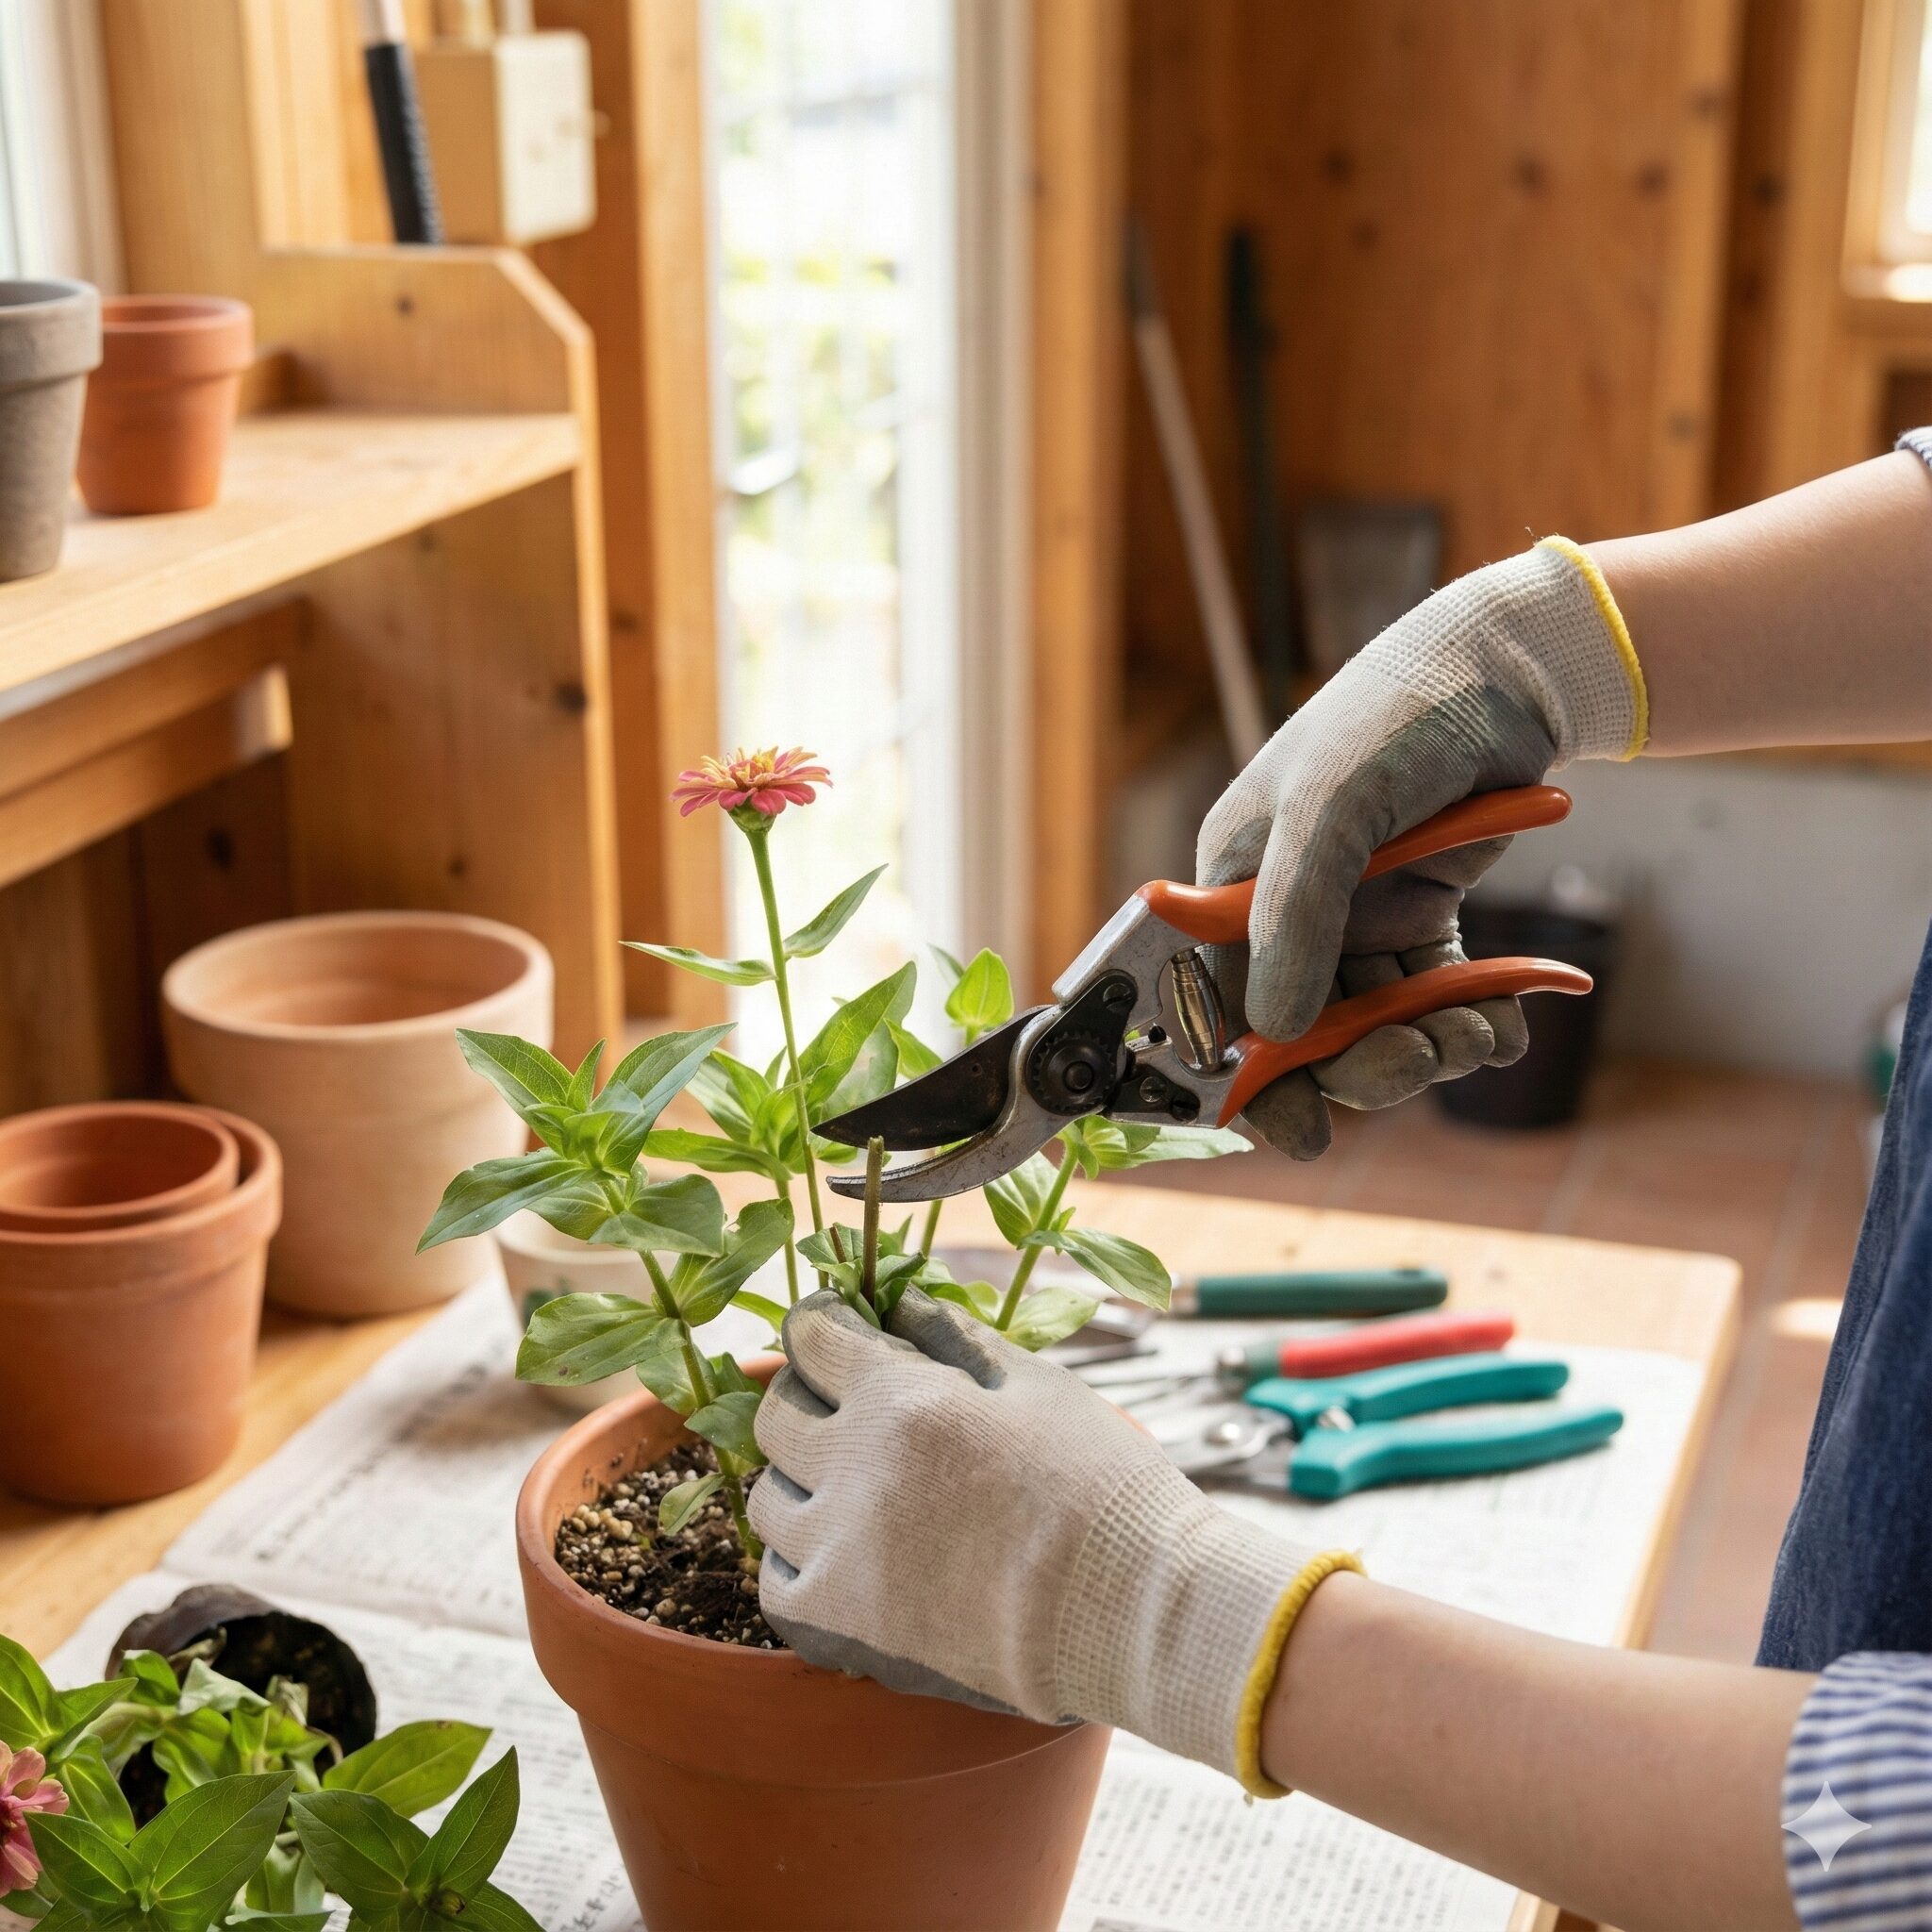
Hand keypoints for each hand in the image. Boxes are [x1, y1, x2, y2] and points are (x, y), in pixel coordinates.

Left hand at [751, 1288, 1357, 1793]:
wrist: (1129, 1611)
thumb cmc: (1100, 1486)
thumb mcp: (1036, 1385)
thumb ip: (953, 1336)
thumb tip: (897, 1302)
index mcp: (901, 1399)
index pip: (811, 1336)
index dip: (822, 1320)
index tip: (837, 1325)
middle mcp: (852, 1470)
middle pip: (776, 1413)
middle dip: (806, 1393)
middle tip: (848, 1401)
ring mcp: (837, 1553)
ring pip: (765, 1497)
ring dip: (800, 1478)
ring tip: (851, 1482)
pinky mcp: (840, 1626)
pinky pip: (775, 1580)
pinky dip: (797, 1560)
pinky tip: (842, 1551)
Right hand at [1196, 538, 1641, 1157]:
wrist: (1509, 671)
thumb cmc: (1395, 719)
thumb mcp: (1329, 810)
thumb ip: (1293, 919)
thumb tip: (1269, 1033)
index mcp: (1229, 885)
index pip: (1213, 1007)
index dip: (1248, 1079)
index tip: (1301, 1129)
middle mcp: (1283, 911)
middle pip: (1300, 1032)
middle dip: (1357, 1065)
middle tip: (1412, 1064)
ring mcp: (1353, 918)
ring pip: (1371, 1024)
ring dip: (1424, 1047)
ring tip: (1477, 1036)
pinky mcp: (1418, 916)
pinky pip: (1431, 997)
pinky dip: (1469, 1021)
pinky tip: (1505, 1022)